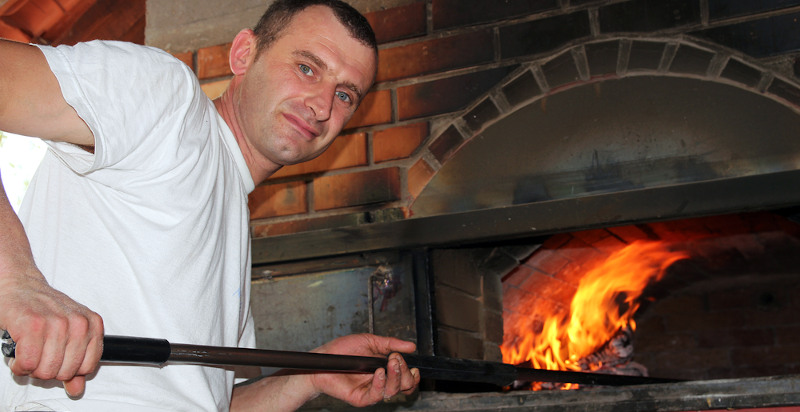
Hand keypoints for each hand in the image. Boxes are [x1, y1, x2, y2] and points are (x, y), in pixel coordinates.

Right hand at [0, 266, 103, 397]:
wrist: (20, 286)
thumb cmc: (43, 310)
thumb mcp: (68, 334)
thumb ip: (75, 364)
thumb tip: (77, 389)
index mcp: (92, 325)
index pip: (86, 368)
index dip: (67, 370)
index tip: (56, 360)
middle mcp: (78, 323)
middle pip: (64, 372)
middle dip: (47, 370)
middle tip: (39, 355)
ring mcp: (57, 323)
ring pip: (46, 370)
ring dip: (31, 368)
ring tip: (29, 352)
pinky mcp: (33, 325)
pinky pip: (28, 363)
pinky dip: (19, 365)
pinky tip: (19, 354)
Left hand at [309, 334, 419, 406]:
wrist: (323, 358)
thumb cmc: (343, 350)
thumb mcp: (370, 341)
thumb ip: (391, 344)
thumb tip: (411, 347)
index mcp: (385, 370)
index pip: (407, 378)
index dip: (412, 372)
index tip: (408, 361)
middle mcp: (380, 382)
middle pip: (405, 386)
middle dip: (406, 373)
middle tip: (396, 360)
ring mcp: (371, 391)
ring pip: (393, 391)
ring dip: (395, 376)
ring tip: (390, 363)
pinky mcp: (361, 398)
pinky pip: (376, 395)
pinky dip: (380, 383)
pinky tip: (378, 372)